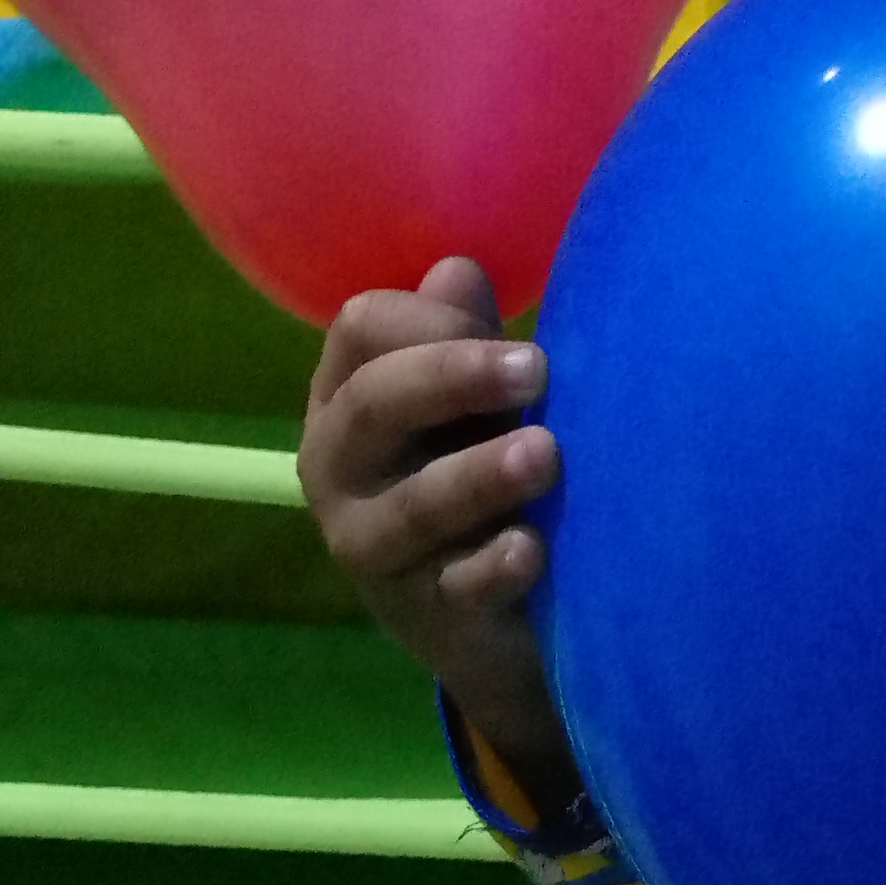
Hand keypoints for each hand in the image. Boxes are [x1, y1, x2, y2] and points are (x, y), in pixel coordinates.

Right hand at [299, 256, 578, 804]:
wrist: (487, 615)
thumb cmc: (474, 472)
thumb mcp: (469, 403)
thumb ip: (464, 338)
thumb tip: (460, 269)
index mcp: (347, 395)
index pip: (363, 330)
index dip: (436, 322)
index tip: (516, 338)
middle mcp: (339, 466)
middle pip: (374, 405)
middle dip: (453, 378)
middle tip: (537, 370)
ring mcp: (372, 545)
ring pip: (413, 504)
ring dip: (481, 474)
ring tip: (546, 455)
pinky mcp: (422, 613)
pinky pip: (455, 587)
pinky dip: (494, 567)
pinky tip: (533, 550)